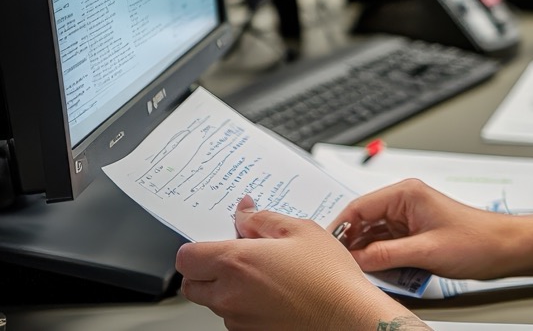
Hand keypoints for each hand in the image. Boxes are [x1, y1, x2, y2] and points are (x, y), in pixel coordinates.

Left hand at [177, 195, 420, 330]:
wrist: (347, 316)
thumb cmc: (329, 276)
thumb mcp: (300, 230)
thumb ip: (262, 220)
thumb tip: (244, 212)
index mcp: (237, 263)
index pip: (186, 257)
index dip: (197, 245)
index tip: (216, 239)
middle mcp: (229, 295)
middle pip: (191, 283)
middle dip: (205, 268)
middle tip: (235, 256)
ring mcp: (238, 320)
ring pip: (212, 302)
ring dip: (225, 287)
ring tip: (262, 273)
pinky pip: (233, 316)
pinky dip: (243, 304)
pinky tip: (272, 292)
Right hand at [334, 179, 522, 280]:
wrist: (505, 248)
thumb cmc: (477, 240)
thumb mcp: (426, 251)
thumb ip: (385, 255)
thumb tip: (355, 260)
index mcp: (406, 193)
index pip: (359, 207)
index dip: (339, 229)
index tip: (327, 249)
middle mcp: (406, 201)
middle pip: (364, 221)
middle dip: (352, 244)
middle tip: (341, 266)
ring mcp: (410, 217)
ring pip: (374, 235)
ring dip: (367, 253)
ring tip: (360, 272)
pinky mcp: (416, 233)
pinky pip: (388, 244)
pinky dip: (381, 258)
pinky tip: (379, 272)